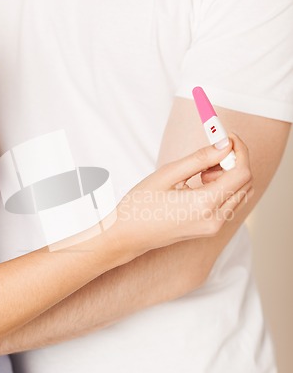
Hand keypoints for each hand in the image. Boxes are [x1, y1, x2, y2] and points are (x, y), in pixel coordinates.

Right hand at [116, 134, 252, 254]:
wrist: (127, 235)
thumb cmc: (140, 205)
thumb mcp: (168, 174)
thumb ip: (200, 158)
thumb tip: (225, 144)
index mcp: (204, 205)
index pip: (241, 173)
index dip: (239, 150)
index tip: (227, 137)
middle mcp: (215, 219)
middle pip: (245, 182)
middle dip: (234, 161)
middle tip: (211, 151)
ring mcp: (213, 227)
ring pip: (240, 193)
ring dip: (229, 175)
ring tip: (201, 170)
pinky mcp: (210, 229)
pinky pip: (230, 203)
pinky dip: (223, 188)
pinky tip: (201, 183)